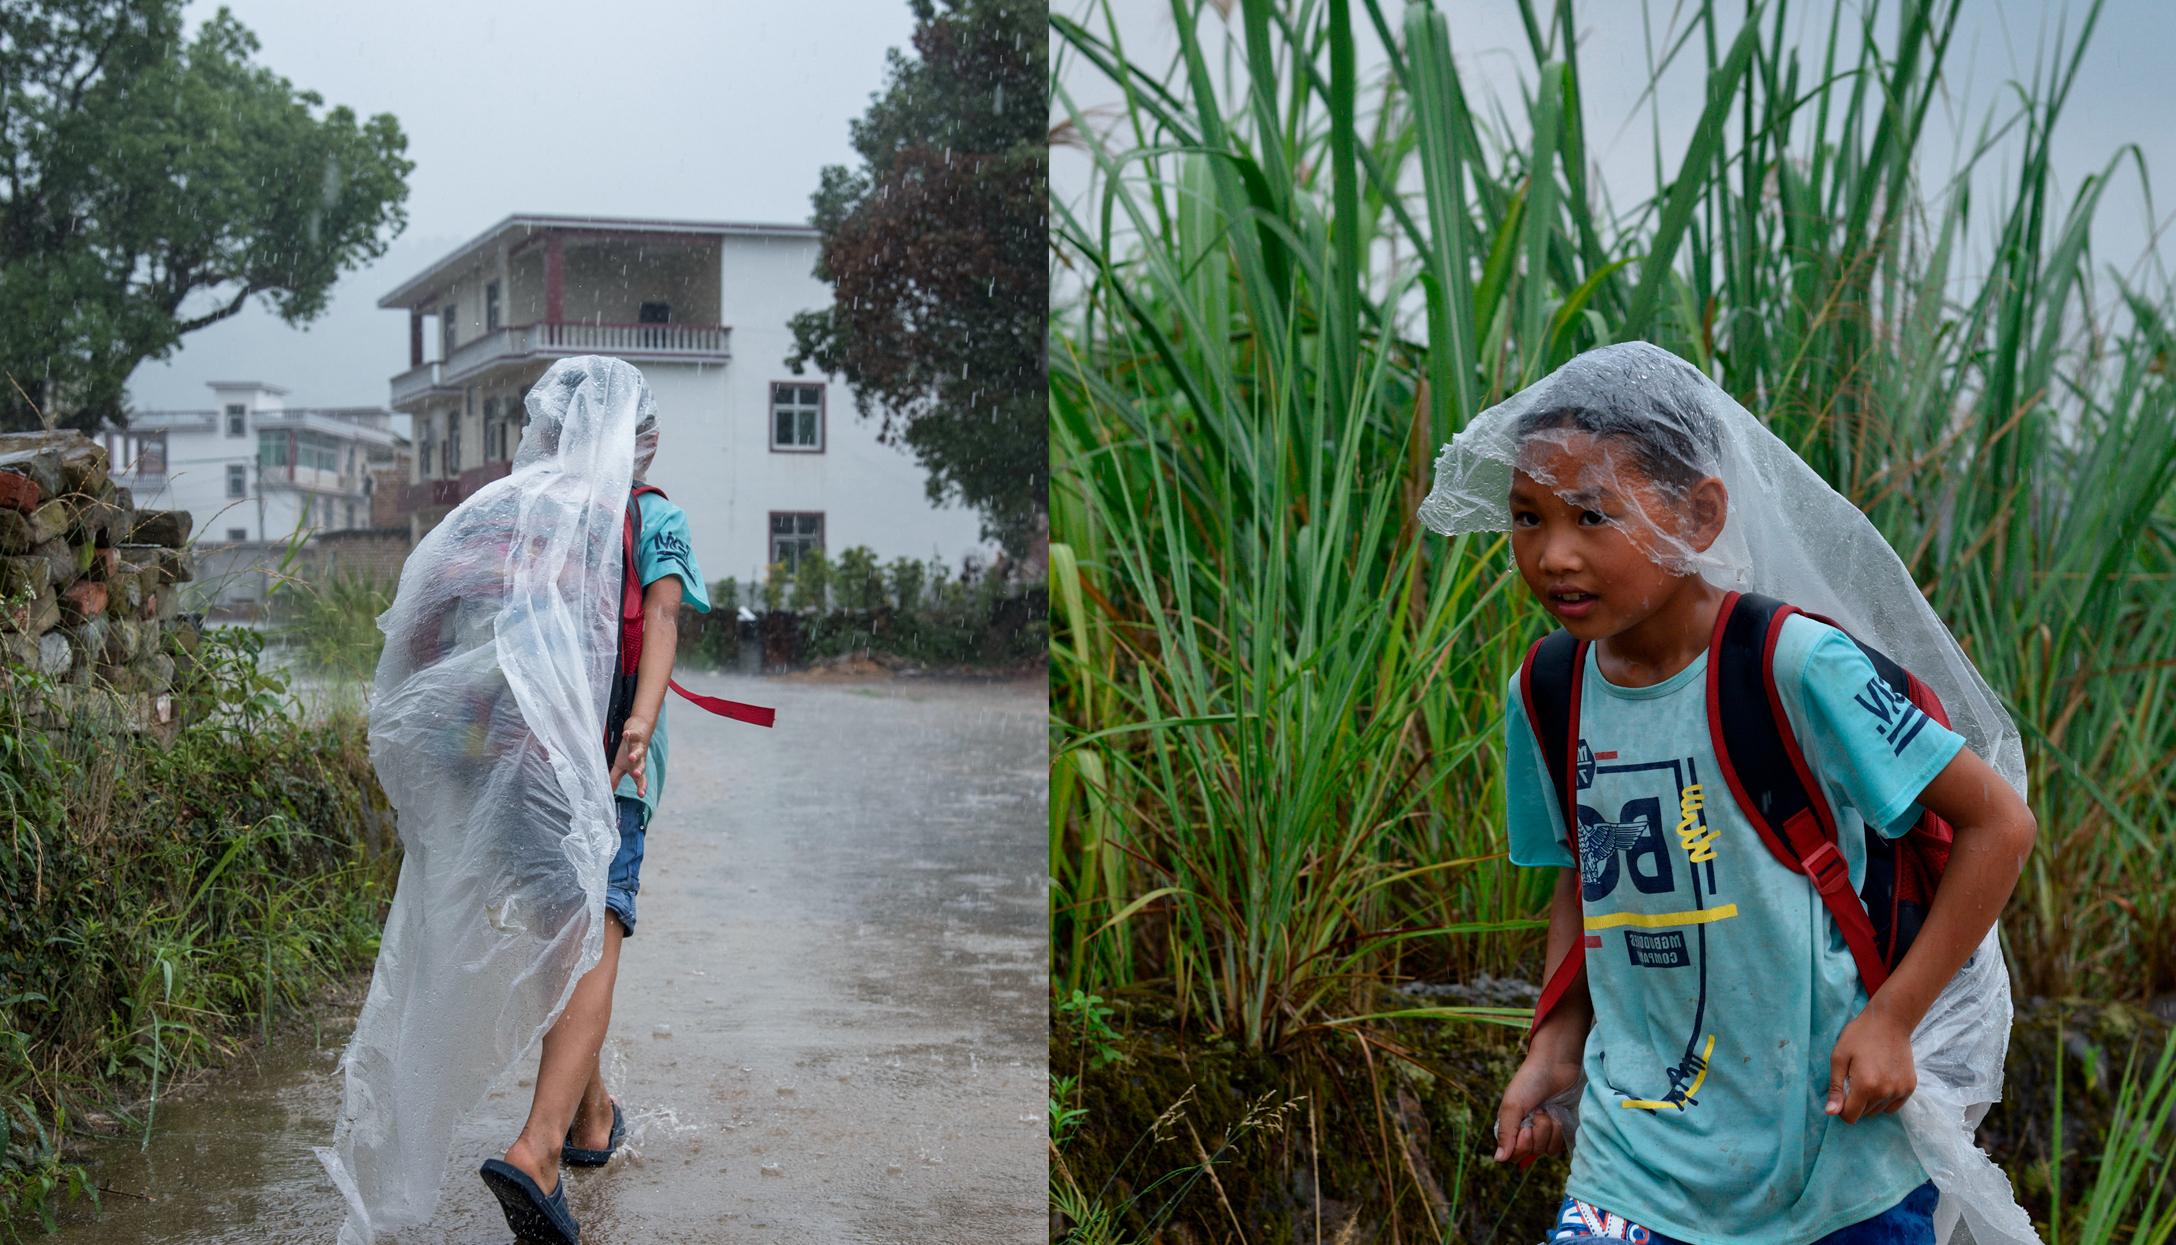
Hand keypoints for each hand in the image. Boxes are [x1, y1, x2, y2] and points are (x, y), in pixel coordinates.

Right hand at [609, 715, 652, 796]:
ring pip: (638, 751)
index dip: (641, 787)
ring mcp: (638, 746)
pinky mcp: (635, 735)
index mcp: (636, 768)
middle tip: (636, 774)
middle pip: (641, 765)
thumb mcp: (621, 766)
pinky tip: (626, 735)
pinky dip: (629, 735)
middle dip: (638, 770)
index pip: (640, 780)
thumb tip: (608, 793)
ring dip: (634, 754)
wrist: (639, 730)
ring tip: (630, 757)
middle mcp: (640, 759)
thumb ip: (615, 779)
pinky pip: (632, 735)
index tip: (641, 795)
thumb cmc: (628, 752)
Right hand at [1494, 1051, 1580, 1163]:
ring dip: (1551, 1130)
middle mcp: (1527, 1132)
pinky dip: (1561, 1131)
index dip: (1522, 1146)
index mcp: (1511, 1127)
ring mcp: (1546, 1132)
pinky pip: (1561, 1146)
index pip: (1513, 1155)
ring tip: (1549, 1110)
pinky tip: (1559, 1114)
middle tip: (1539, 1112)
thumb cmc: (1530, 1081)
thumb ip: (1506, 1133)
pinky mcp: (1563, 1130)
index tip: (1526, 1128)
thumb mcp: (1512, 1105)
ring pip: (1548, 1151)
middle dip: (1538, 1132)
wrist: (1556, 1065)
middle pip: (1532, 1153)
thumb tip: (1498, 1160)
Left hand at [1826, 1004, 1915, 1122]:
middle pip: (1864, 1114)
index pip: (1851, 1116)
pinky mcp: (1910, 1087)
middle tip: (1855, 1078)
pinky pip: (1893, 1106)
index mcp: (1866, 1086)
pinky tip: (1881, 1081)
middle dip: (1856, 1102)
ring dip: (1870, 1101)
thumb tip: (1831, 1113)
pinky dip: (1885, 1099)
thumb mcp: (1839, 1058)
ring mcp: (1900, 1091)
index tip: (1841, 1093)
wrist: (1890, 1021)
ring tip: (1869, 1076)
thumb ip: (1835, 1088)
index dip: (1842, 1108)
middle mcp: (1885, 1092)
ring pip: (1879, 1110)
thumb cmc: (1859, 1036)